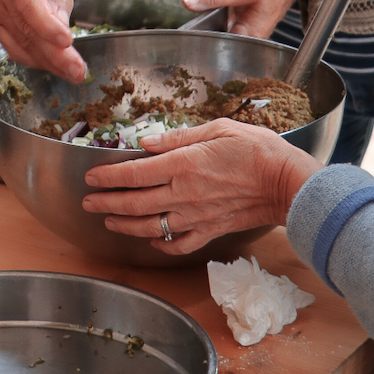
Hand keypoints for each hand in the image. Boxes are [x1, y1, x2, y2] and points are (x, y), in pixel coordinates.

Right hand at [0, 0, 85, 83]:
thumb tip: (61, 30)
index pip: (30, 0)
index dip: (46, 25)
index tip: (67, 41)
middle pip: (27, 28)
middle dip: (55, 54)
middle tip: (79, 71)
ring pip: (21, 43)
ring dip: (48, 62)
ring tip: (72, 72)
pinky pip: (13, 46)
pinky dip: (34, 59)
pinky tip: (53, 64)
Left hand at [82, 119, 319, 254]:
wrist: (286, 183)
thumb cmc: (257, 150)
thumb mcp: (217, 128)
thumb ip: (179, 137)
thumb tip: (147, 142)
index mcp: (184, 165)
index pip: (135, 173)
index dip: (108, 176)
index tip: (91, 175)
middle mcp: (184, 194)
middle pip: (134, 202)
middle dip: (106, 202)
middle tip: (88, 201)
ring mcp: (195, 217)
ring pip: (150, 226)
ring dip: (124, 224)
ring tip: (108, 220)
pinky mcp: (209, 232)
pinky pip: (178, 244)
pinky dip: (160, 244)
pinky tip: (151, 240)